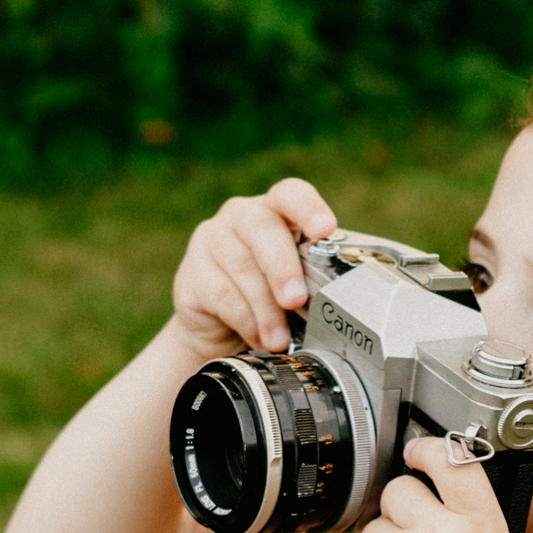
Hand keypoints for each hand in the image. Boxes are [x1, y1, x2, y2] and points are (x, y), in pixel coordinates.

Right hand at [170, 177, 337, 360]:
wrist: (220, 330)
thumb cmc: (271, 300)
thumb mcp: (297, 285)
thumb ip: (314, 281)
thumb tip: (341, 303)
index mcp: (277, 212)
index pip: (291, 194)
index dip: (308, 208)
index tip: (325, 228)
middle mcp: (242, 217)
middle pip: (261, 228)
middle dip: (282, 266)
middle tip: (296, 300)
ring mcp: (212, 240)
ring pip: (241, 265)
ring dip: (265, 307)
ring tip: (280, 339)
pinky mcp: (192, 272)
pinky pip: (221, 293)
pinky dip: (245, 321)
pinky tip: (258, 338)